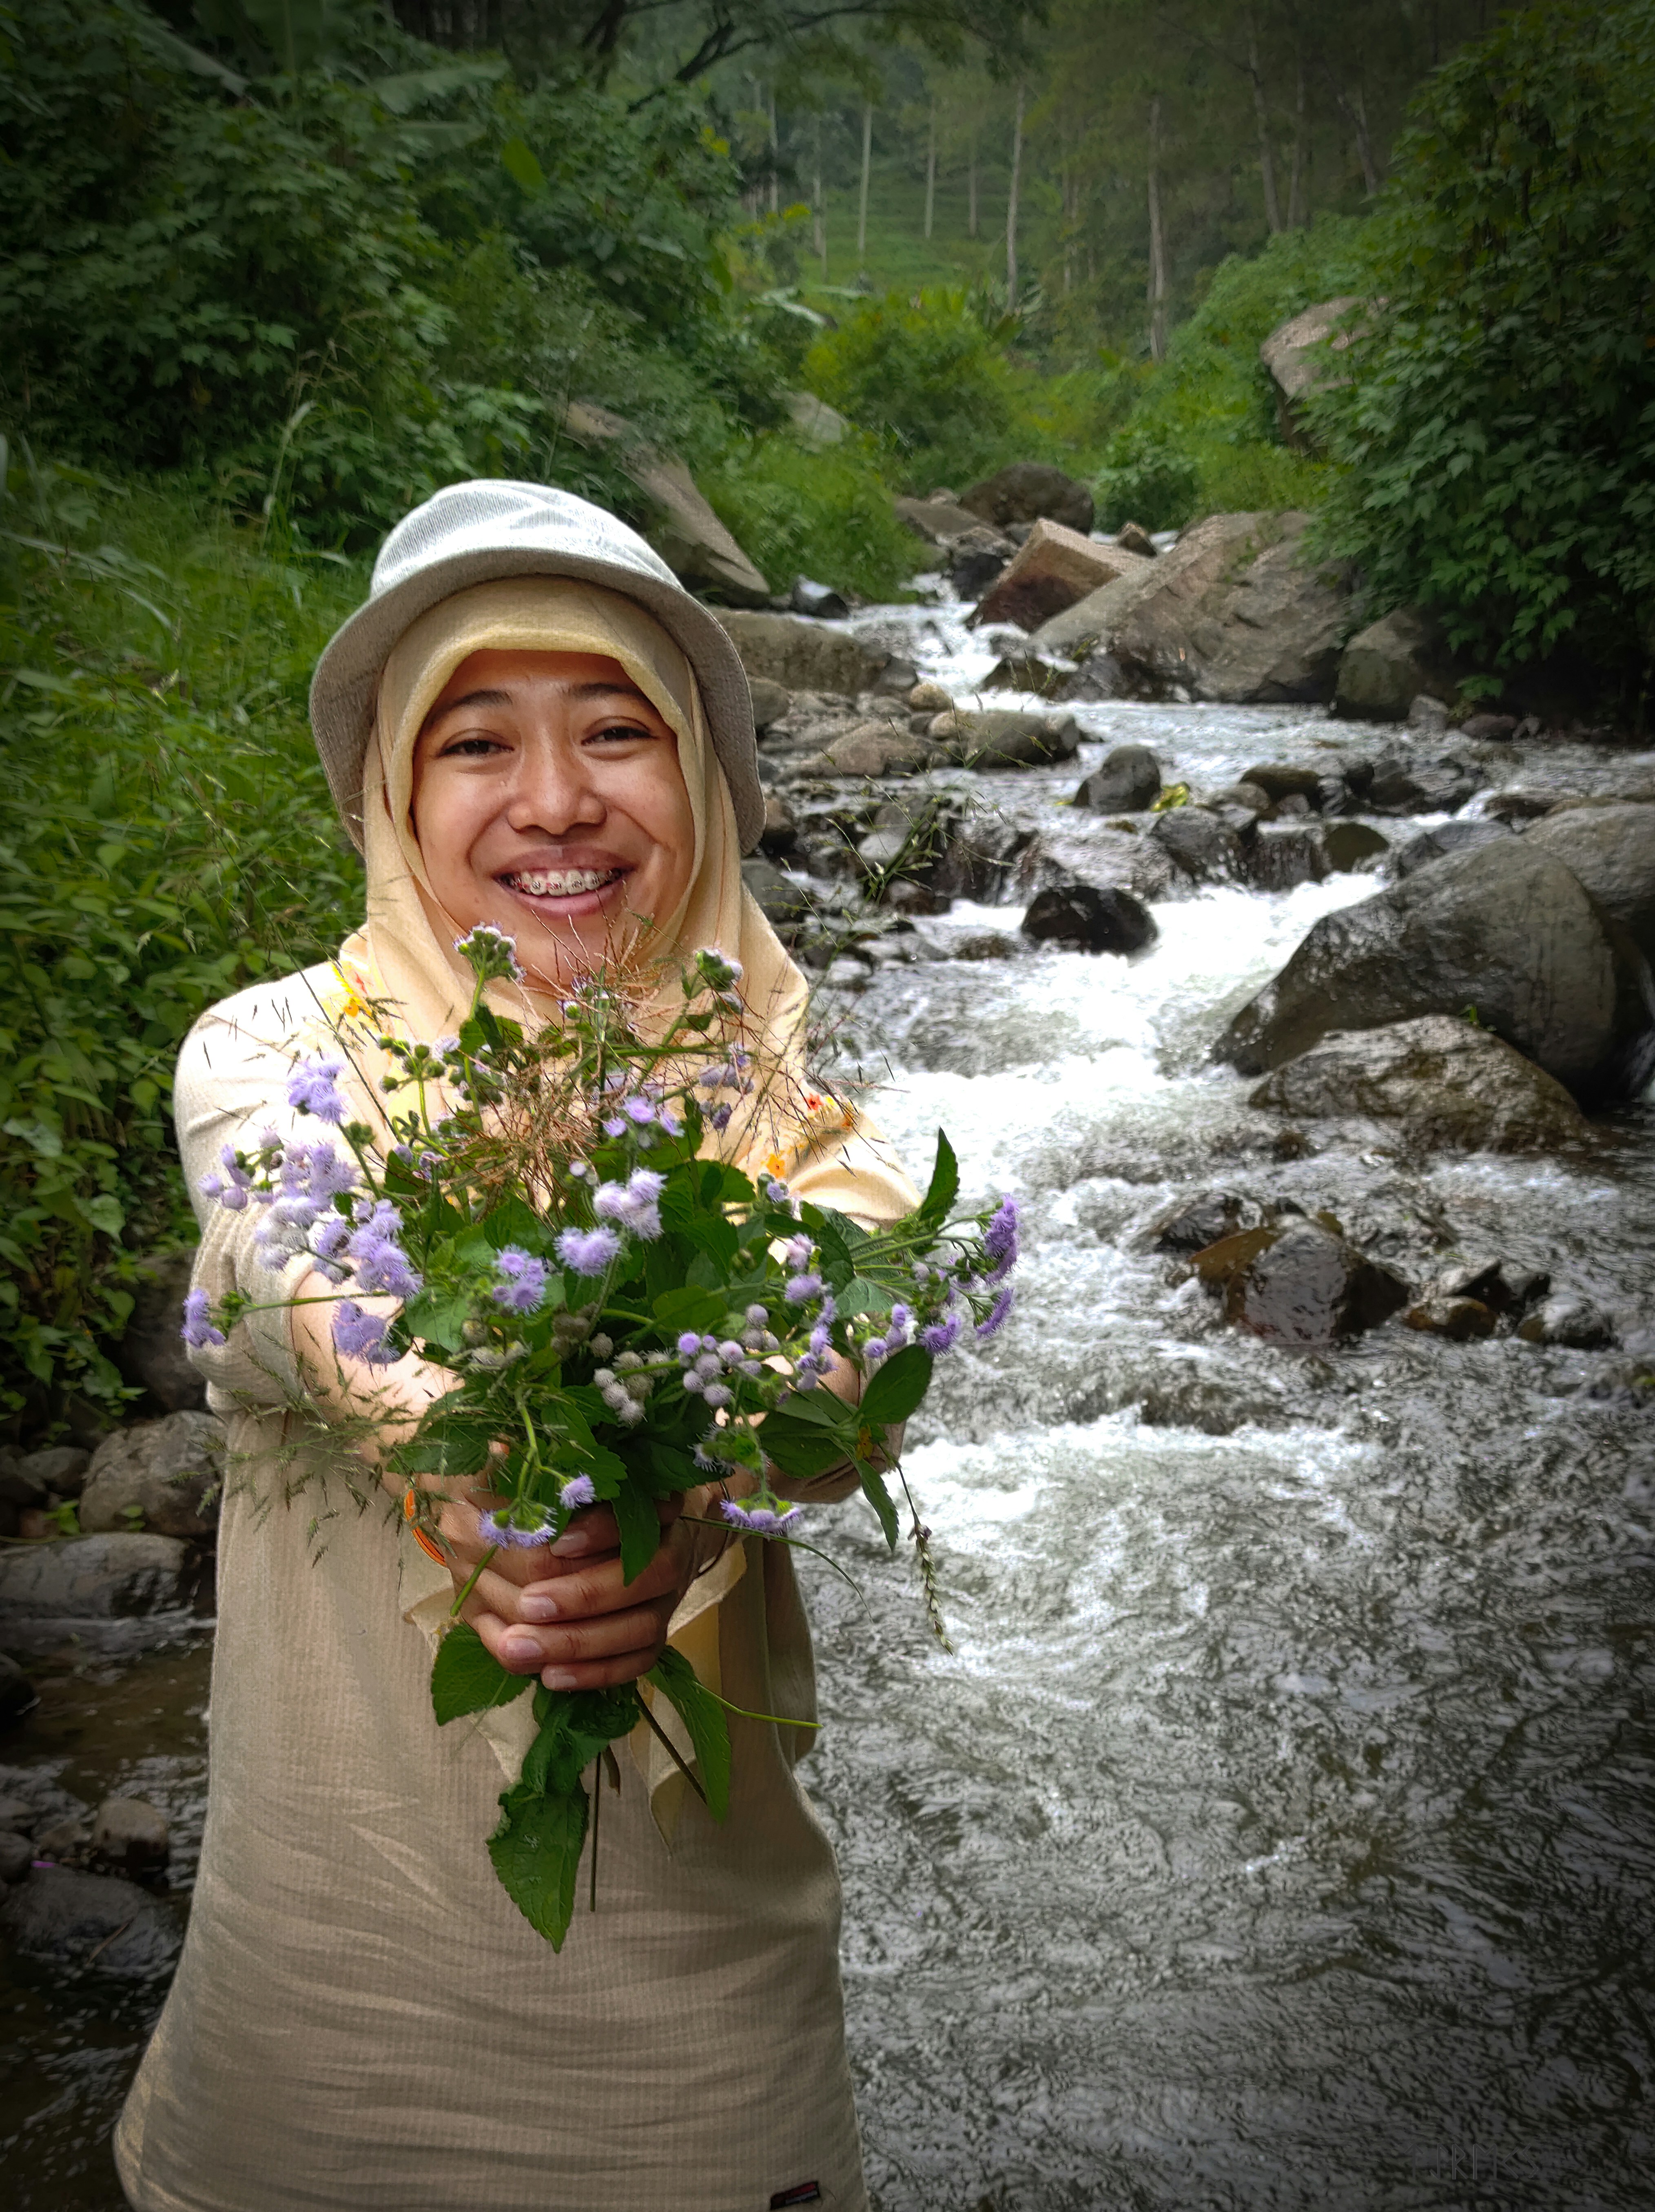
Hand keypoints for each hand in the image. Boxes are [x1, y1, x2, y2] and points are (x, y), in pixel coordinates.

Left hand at [436, 1485, 701, 1691]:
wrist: (633, 1525)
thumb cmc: (583, 1494)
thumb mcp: (564, 1474)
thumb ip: (537, 1469)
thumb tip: (499, 1450)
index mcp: (655, 1501)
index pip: (639, 1515)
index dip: (600, 1530)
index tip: (556, 1543)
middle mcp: (669, 1549)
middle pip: (646, 1578)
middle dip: (585, 1594)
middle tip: (528, 1604)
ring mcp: (666, 1597)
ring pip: (641, 1629)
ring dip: (581, 1643)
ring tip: (520, 1648)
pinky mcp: (654, 1633)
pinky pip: (636, 1662)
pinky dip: (595, 1673)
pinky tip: (549, 1677)